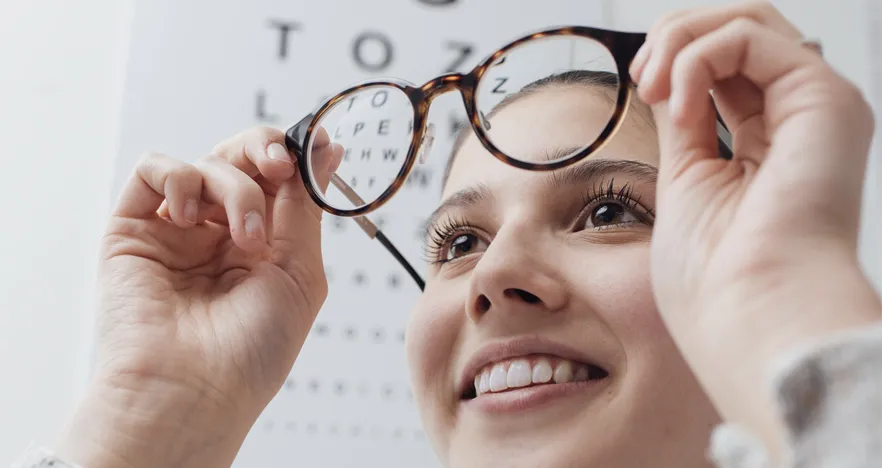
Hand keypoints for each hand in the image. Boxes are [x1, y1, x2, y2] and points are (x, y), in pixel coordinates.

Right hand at [56, 127, 341, 467]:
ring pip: (206, 163)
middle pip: (241, 159)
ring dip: (234, 187)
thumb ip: (304, 208)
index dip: (296, 158)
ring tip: (244, 237)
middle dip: (265, 151)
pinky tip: (192, 217)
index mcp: (263, 245)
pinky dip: (178, 176)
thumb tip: (324, 149)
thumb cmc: (252, 349)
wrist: (193, 391)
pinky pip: (152, 170)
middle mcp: (220, 232)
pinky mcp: (134, 228)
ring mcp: (178, 229)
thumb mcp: (299, 272)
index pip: (278, 181)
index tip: (317, 144)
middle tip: (279, 167)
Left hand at [631, 0, 879, 457]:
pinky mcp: (825, 100)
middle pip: (739, 30)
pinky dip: (698, 60)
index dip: (674, 58)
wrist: (750, 315)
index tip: (638, 84)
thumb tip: (663, 75)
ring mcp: (815, 107)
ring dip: (681, 39)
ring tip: (651, 82)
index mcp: (768, 141)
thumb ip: (684, 119)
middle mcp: (799, 119)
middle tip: (641, 76)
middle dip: (676, 37)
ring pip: (747, 19)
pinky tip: (678, 107)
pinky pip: (750, 36)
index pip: (725, 66)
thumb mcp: (685, 177)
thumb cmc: (714, 276)